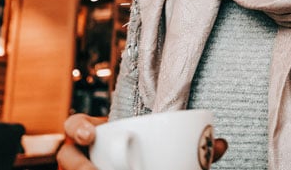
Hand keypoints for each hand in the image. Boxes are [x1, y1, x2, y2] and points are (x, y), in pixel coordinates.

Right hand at [56, 113, 228, 168]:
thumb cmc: (150, 151)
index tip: (91, 135)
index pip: (74, 125)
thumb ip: (192, 145)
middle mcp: (85, 154)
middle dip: (76, 166)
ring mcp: (85, 166)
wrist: (137, 158)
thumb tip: (222, 144)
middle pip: (67, 158)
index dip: (78, 128)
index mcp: (103, 133)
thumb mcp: (164, 143)